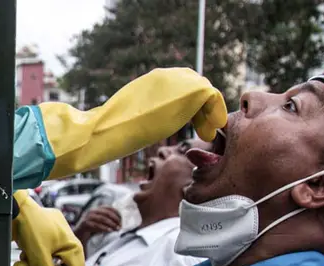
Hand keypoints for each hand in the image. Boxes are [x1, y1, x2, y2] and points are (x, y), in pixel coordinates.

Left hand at [12, 191, 85, 265]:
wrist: (14, 207)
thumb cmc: (30, 224)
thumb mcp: (39, 254)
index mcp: (73, 248)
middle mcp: (68, 249)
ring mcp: (57, 248)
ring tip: (20, 259)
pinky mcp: (45, 247)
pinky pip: (41, 264)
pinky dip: (30, 262)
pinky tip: (23, 252)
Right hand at [42, 67, 227, 180]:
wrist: (108, 131)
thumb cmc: (112, 131)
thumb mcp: (132, 114)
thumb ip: (147, 110)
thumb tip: (154, 120)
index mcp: (152, 81)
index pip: (181, 84)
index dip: (192, 104)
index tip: (194, 124)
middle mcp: (166, 76)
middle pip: (196, 84)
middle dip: (202, 106)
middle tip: (205, 128)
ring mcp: (176, 82)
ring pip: (204, 90)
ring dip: (209, 111)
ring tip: (208, 131)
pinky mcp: (187, 92)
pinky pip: (211, 97)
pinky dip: (215, 113)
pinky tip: (211, 130)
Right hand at [74, 206, 122, 241]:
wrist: (79, 235)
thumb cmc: (91, 229)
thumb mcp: (101, 223)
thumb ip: (108, 220)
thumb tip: (119, 223)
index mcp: (97, 209)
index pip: (109, 208)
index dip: (117, 213)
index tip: (122, 219)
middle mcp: (92, 211)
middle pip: (106, 213)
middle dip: (115, 219)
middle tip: (120, 225)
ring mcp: (88, 216)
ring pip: (102, 218)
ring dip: (111, 224)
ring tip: (116, 229)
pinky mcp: (85, 223)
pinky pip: (96, 225)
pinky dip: (104, 228)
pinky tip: (109, 231)